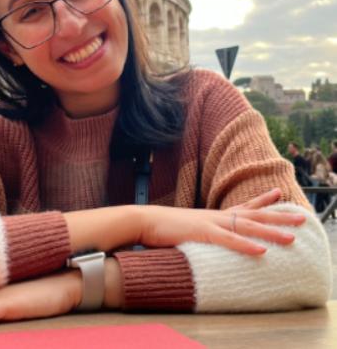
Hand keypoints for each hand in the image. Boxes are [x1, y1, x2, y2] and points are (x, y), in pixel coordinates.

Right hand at [138, 189, 305, 254]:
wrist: (143, 220)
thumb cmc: (162, 227)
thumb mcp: (186, 229)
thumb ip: (199, 232)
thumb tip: (203, 238)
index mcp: (212, 215)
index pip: (242, 205)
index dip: (261, 200)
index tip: (278, 194)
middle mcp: (215, 216)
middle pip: (252, 214)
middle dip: (278, 215)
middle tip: (302, 217)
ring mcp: (210, 223)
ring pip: (246, 226)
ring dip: (270, 231)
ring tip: (292, 237)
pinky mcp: (201, 232)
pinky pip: (228, 240)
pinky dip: (245, 245)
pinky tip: (262, 250)